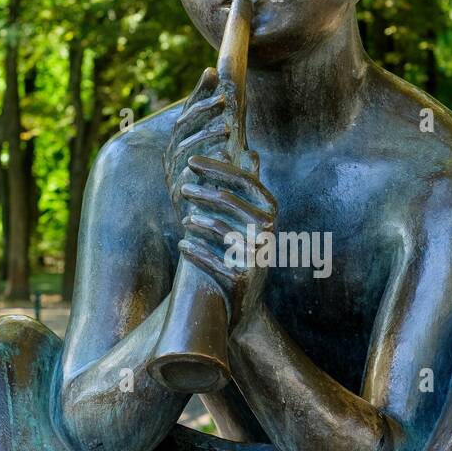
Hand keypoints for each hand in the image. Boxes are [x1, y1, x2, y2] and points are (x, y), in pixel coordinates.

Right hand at [164, 67, 238, 221]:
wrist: (211, 238)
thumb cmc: (223, 196)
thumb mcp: (232, 163)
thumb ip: (234, 144)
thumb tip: (245, 121)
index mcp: (183, 144)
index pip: (189, 111)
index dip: (199, 91)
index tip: (212, 72)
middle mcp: (173, 157)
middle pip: (182, 125)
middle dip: (202, 108)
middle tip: (224, 97)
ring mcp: (173, 175)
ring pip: (184, 147)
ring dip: (205, 134)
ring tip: (226, 126)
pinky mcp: (178, 193)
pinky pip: (188, 171)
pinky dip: (204, 159)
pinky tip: (222, 151)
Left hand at [178, 154, 276, 326]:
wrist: (246, 299)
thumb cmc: (244, 249)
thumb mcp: (250, 219)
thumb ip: (247, 187)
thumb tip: (253, 151)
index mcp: (270, 210)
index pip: (243, 179)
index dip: (216, 167)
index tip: (190, 161)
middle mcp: (268, 231)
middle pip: (227, 200)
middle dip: (200, 191)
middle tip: (181, 187)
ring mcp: (256, 255)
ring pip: (219, 228)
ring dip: (197, 221)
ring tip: (185, 220)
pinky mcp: (241, 279)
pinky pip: (211, 259)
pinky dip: (194, 251)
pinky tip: (182, 246)